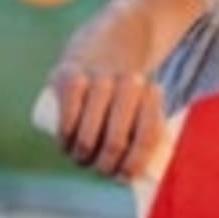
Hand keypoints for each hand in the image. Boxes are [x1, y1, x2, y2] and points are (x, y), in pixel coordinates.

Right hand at [46, 63, 166, 180]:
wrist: (107, 39)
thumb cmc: (128, 85)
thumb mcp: (146, 99)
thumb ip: (153, 131)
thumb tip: (148, 178)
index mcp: (151, 92)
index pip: (147, 137)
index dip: (135, 165)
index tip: (124, 178)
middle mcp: (128, 83)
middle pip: (116, 142)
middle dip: (106, 167)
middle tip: (101, 171)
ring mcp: (97, 78)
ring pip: (87, 135)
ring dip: (82, 157)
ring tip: (82, 160)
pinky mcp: (69, 76)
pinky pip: (66, 119)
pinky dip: (65, 140)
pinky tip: (65, 147)